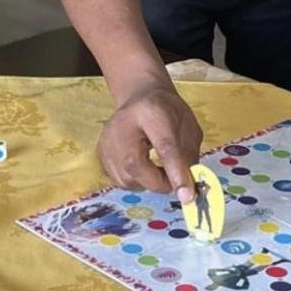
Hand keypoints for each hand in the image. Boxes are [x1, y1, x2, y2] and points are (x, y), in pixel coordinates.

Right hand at [98, 74, 202, 200]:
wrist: (140, 96)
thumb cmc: (167, 111)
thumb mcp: (188, 127)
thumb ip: (189, 157)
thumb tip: (188, 189)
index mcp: (151, 111)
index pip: (164, 146)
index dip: (176, 172)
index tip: (187, 194)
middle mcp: (122, 124)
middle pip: (136, 166)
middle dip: (159, 182)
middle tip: (173, 179)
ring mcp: (107, 139)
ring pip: (127, 179)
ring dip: (148, 182)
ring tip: (158, 167)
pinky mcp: (101, 152)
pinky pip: (120, 180)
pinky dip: (136, 180)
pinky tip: (143, 166)